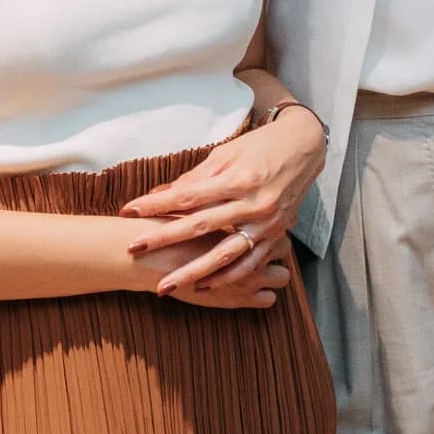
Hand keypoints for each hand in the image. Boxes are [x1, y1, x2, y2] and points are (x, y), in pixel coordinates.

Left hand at [120, 104, 326, 296]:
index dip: (157, 204)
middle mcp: (253, 203)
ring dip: (193, 272)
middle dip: (164, 239)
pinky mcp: (276, 234)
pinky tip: (204, 287)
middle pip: (200, 225)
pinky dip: (228, 277)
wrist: (304, 147)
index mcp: (239, 178)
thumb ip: (197, 178)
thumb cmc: (261, 146)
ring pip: (225, 254)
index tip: (129, 210)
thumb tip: (162, 195)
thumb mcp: (227, 154)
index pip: (189, 194)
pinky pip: (250, 262)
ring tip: (165, 286)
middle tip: (133, 248)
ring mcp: (267, 222)